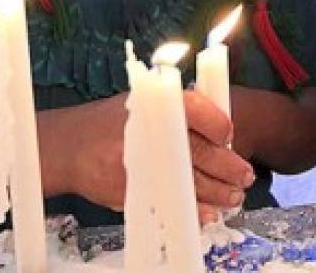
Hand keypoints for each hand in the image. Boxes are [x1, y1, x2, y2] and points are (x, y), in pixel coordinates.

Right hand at [54, 91, 254, 224]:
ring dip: (218, 192)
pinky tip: (207, 212)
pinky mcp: (132, 190)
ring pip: (191, 181)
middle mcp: (148, 131)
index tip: (230, 137)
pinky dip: (193, 210)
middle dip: (229, 166)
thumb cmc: (113, 123)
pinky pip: (170, 202)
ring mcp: (140, 163)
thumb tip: (221, 133)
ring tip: (233, 196)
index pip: (198, 110)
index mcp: (154, 104)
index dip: (220, 125)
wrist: (69, 147)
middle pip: (201, 150)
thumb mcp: (144, 103)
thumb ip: (178, 112)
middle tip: (245, 175)